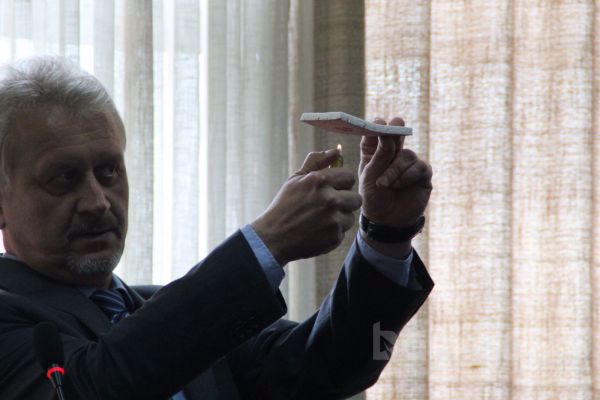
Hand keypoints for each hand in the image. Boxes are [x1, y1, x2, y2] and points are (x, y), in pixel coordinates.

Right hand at [252, 149, 361, 264]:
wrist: (273, 237)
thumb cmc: (284, 206)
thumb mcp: (296, 179)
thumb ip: (317, 162)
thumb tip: (337, 150)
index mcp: (319, 180)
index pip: (349, 176)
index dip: (342, 183)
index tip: (332, 189)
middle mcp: (329, 199)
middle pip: (356, 198)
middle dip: (345, 202)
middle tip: (329, 206)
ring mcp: (333, 219)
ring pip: (351, 216)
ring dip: (340, 218)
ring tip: (321, 220)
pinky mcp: (335, 236)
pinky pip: (344, 231)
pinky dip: (334, 232)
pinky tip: (319, 231)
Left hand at [359, 117, 432, 253]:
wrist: (385, 221)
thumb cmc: (373, 197)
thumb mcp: (371, 174)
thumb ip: (379, 153)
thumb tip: (385, 129)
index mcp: (377, 152)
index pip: (378, 133)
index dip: (378, 126)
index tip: (377, 122)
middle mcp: (394, 154)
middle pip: (396, 136)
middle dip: (395, 132)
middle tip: (394, 126)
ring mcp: (410, 164)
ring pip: (407, 155)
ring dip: (395, 169)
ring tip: (384, 183)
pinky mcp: (423, 175)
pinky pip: (419, 167)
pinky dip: (407, 176)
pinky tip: (397, 186)